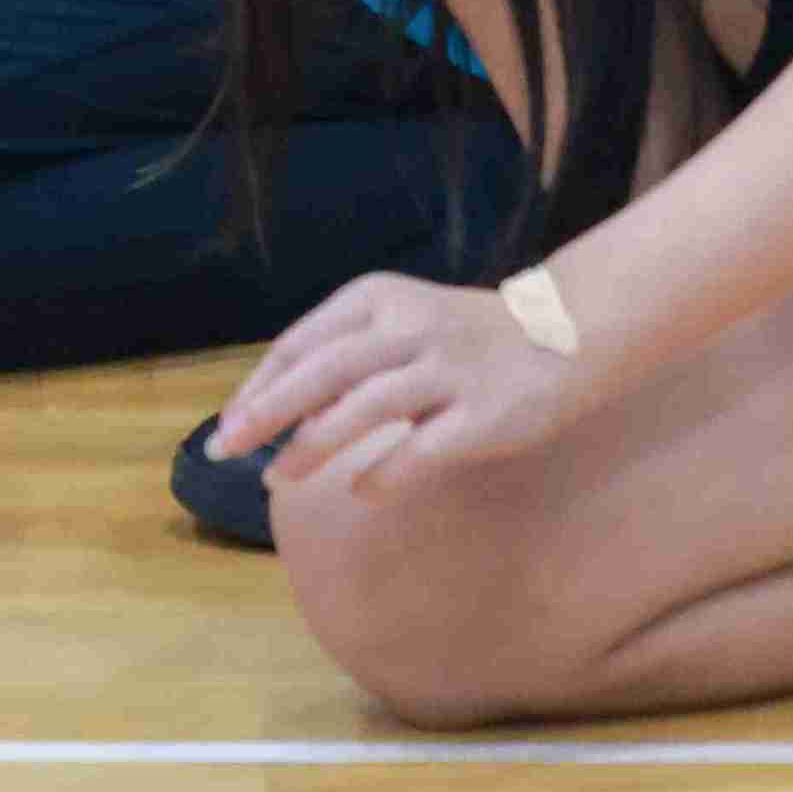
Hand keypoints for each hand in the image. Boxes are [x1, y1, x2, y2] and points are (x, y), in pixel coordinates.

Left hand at [215, 269, 588, 497]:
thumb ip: (341, 358)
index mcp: (377, 300)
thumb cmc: (461, 338)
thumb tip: (271, 410)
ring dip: (312, 446)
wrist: (568, 333)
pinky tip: (361, 492)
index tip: (227, 425)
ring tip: (278, 478)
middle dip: (266, 413)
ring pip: (362, 408)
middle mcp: (408, 327)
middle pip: (320, 372)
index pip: (299, 344)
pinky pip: (421, 449)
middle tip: (224, 450)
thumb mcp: (397, 325)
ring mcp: (448, 370)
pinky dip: (384, 473)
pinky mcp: (484, 413)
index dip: (258, 387)